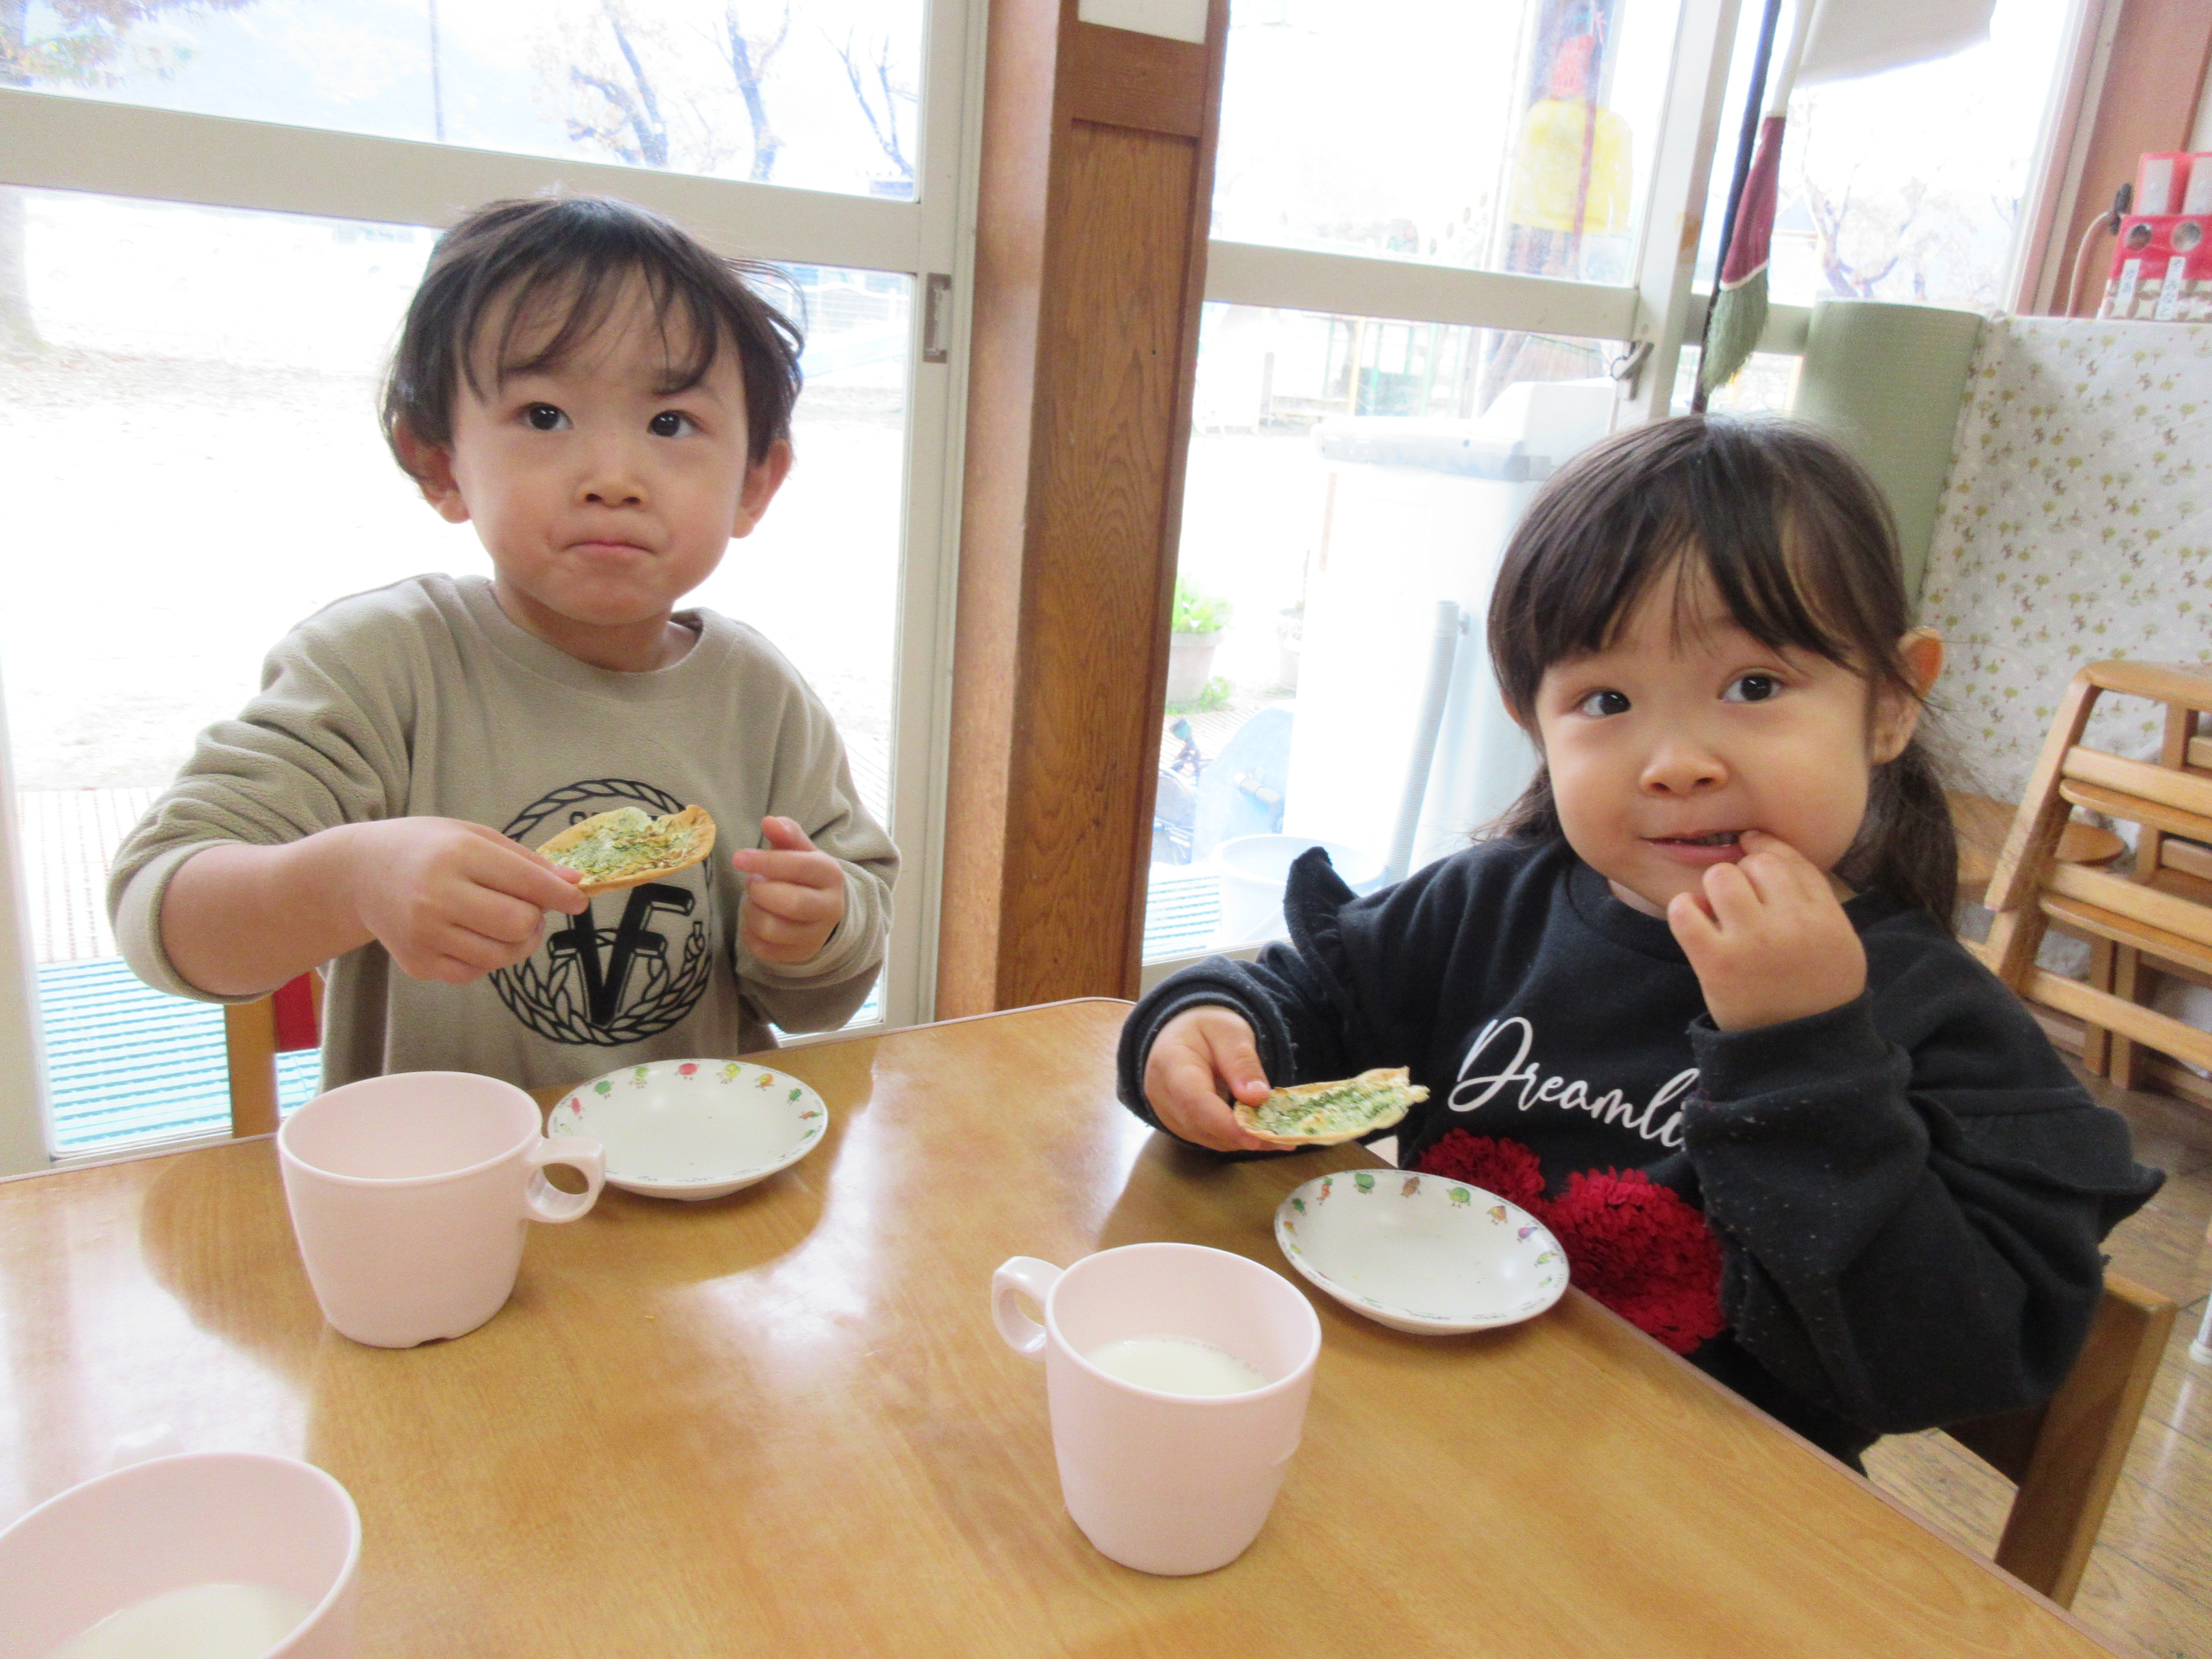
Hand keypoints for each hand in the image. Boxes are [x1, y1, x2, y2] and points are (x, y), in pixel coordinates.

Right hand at [343, 818, 586, 984]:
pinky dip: (486, 958)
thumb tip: (575, 883)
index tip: (578, 901)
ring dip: (516, 942)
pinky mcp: (416, 963)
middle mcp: (437, 896)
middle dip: (535, 919)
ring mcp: (423, 934)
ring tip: (503, 921)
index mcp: (457, 855)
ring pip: (501, 956)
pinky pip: (473, 973)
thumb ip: (527, 862)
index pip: (527, 882)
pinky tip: (474, 936)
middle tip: (528, 908)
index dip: (562, 895)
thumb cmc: (428, 848)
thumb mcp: (475, 836)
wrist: (362, 872)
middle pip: (518, 924)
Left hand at [730, 816, 845, 964]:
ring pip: (772, 929)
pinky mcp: (800, 955)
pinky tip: (754, 920)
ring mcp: (817, 935)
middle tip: (752, 883)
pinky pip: (764, 950)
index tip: (738, 858)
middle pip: (790, 903)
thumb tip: (769, 821)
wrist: (823, 910)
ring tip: (753, 901)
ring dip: (751, 912)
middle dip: (759, 891)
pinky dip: (750, 934)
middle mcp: (830, 907)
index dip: (767, 862)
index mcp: (831, 875)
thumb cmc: (804, 874)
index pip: (800, 867)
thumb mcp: (800, 850)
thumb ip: (786, 833)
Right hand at [1142, 1007, 1282, 1152]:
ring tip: (1278, 1135)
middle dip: (1242, 1136)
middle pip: (1201, 1127)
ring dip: (1241, 1140)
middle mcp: (1162, 1095)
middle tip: (1283, 1138)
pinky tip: (1257, 1130)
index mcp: (1171, 1064)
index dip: (1226, 1125)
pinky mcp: (1178, 1123)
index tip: (1257, 1136)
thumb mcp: (1230, 1032)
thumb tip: (1258, 1098)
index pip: (1195, 1103)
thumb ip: (1242, 1062)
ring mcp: (1167, 1113)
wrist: (1179, 1032)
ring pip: (1206, 1138)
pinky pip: (1207, 1137)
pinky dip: (1232, 1138)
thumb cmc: (1205, 1028)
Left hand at [1665, 829, 1865, 1030]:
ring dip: (1713, 890)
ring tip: (1718, 914)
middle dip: (1743, 875)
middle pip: (1756, 864)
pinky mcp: (1716, 963)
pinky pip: (1685, 911)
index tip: (1750, 849)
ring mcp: (1752, 942)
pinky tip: (1695, 923)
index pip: (1789, 859)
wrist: (1799, 1050)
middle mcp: (1792, 924)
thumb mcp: (1836, 940)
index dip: (1764, 849)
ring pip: (1720, 877)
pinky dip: (1684, 910)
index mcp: (1825, 917)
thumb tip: (1763, 844)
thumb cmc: (1816, 990)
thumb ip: (1813, 895)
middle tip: (1740, 902)